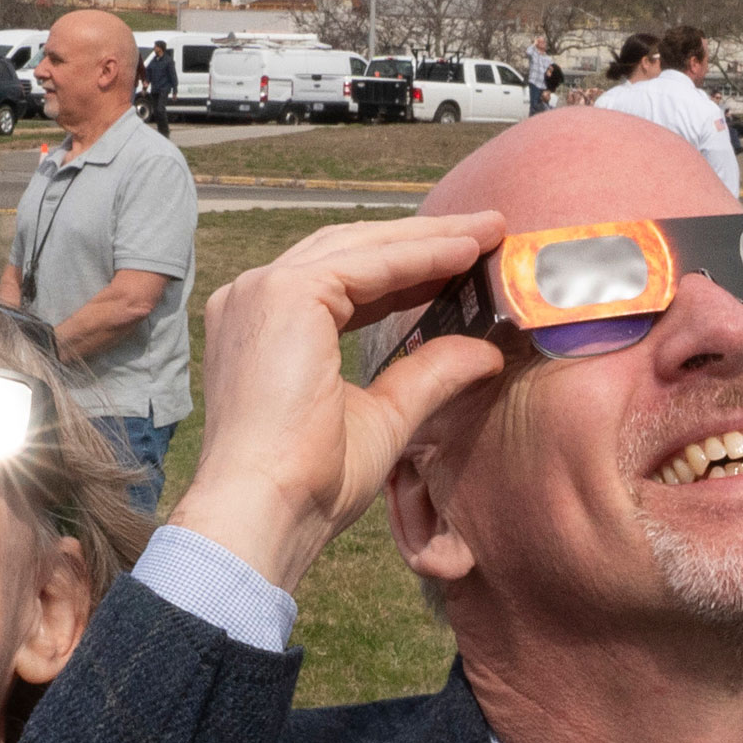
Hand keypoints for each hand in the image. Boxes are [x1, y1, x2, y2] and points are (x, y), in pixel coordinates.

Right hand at [169, 210, 507, 596]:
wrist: (267, 511)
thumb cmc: (308, 485)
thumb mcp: (383, 418)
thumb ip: (428, 375)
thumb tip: (485, 353)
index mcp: (266, 329)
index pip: (346, 282)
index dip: (408, 270)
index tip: (463, 262)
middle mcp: (255, 299)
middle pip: (354, 251)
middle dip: (424, 240)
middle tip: (486, 231)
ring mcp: (264, 291)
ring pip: (363, 247)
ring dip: (430, 238)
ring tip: (488, 232)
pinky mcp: (286, 293)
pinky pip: (370, 263)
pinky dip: (422, 254)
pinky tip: (466, 251)